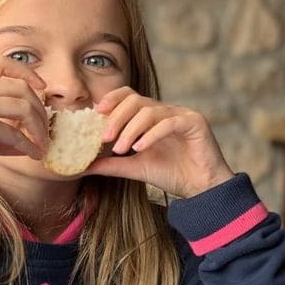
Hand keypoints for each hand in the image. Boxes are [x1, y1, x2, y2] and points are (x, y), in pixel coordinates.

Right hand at [0, 59, 48, 158]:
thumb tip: (32, 126)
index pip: (1, 62)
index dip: (26, 71)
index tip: (41, 86)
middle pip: (21, 88)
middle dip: (39, 109)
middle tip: (46, 127)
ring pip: (25, 108)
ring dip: (39, 128)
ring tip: (42, 143)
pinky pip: (17, 134)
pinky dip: (30, 146)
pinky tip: (35, 155)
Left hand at [89, 88, 233, 197]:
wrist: (201, 189)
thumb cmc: (172, 174)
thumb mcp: (135, 167)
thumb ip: (112, 164)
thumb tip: (83, 166)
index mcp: (153, 115)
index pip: (129, 95)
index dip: (111, 99)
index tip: (96, 114)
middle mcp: (167, 110)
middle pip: (136, 100)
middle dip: (117, 117)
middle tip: (104, 138)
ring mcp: (182, 114)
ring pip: (150, 111)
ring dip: (131, 129)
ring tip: (120, 149)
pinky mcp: (195, 123)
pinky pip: (168, 123)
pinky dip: (151, 134)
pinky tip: (139, 148)